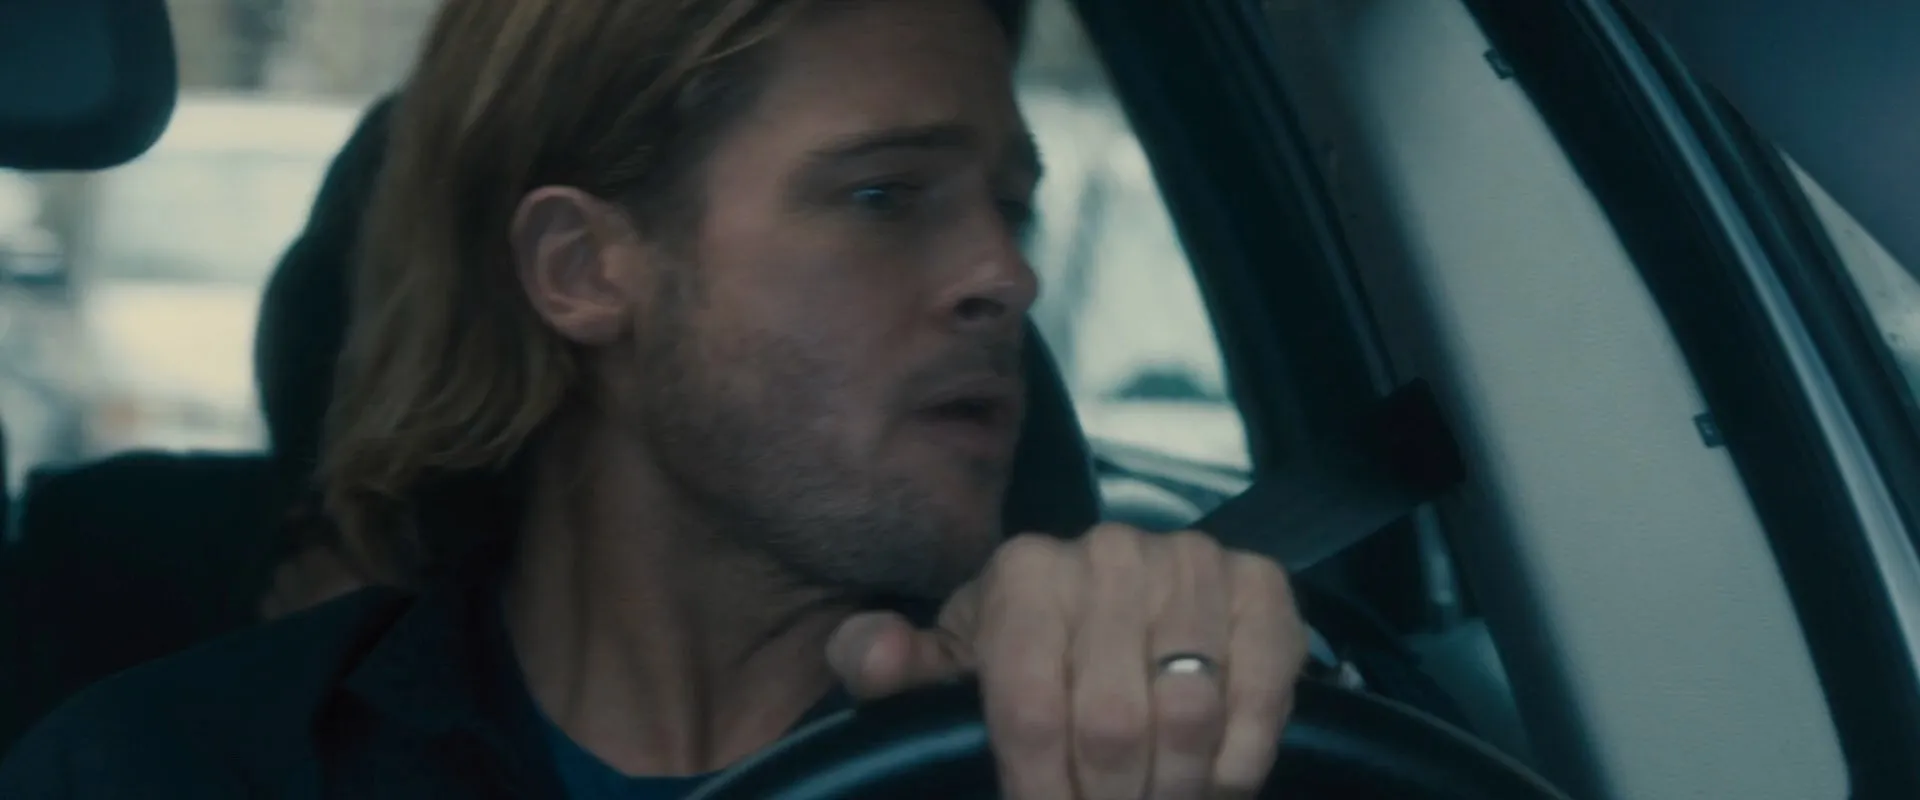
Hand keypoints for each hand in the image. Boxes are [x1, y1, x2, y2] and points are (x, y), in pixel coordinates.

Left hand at [826, 524, 1307, 798]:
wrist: (1128, 612)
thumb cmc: (1026, 657)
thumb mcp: (953, 667)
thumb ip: (892, 668)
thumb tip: (873, 656)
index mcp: (1024, 572)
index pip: (1029, 705)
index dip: (1040, 790)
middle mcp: (1108, 550)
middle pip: (1110, 721)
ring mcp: (1191, 560)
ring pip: (1188, 711)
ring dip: (1176, 787)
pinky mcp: (1261, 582)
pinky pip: (1263, 687)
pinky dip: (1242, 755)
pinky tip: (1218, 780)